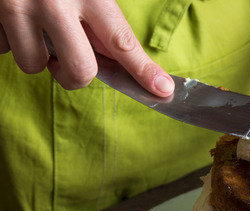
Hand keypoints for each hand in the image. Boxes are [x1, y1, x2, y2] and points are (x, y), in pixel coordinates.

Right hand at [0, 0, 172, 95]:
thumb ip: (101, 22)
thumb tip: (121, 63)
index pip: (123, 42)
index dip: (143, 71)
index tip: (162, 90)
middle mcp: (55, 3)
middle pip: (80, 71)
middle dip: (73, 76)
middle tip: (66, 61)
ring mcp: (19, 9)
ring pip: (34, 65)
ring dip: (37, 56)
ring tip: (35, 30)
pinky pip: (4, 49)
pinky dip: (10, 41)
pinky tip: (14, 19)